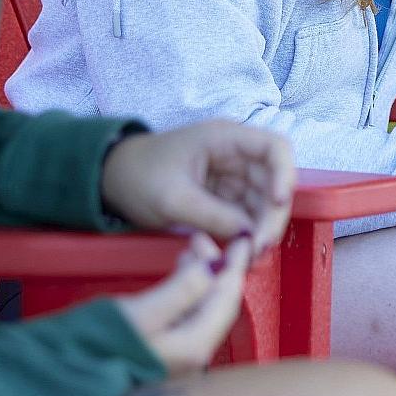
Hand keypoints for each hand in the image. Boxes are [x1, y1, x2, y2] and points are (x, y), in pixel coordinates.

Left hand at [101, 120, 295, 250]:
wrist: (110, 180)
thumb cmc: (137, 176)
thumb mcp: (172, 198)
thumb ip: (212, 215)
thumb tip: (249, 235)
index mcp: (224, 139)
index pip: (274, 148)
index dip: (285, 173)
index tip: (278, 202)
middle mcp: (234, 156)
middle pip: (273, 181)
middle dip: (272, 214)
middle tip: (261, 248)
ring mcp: (231, 177)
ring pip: (263, 202)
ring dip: (263, 228)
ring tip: (252, 256)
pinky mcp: (223, 198)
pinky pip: (246, 215)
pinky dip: (248, 233)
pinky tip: (243, 252)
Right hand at [114, 231, 252, 376]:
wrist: (70, 370)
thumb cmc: (100, 343)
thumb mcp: (143, 312)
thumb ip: (182, 290)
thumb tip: (214, 268)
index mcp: (194, 345)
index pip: (226, 299)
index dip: (234, 266)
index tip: (241, 240)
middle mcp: (193, 353)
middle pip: (218, 303)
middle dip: (216, 267)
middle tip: (203, 238)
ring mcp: (180, 353)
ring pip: (203, 306)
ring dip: (201, 275)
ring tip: (191, 248)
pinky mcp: (165, 348)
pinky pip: (188, 312)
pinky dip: (188, 288)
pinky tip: (181, 272)